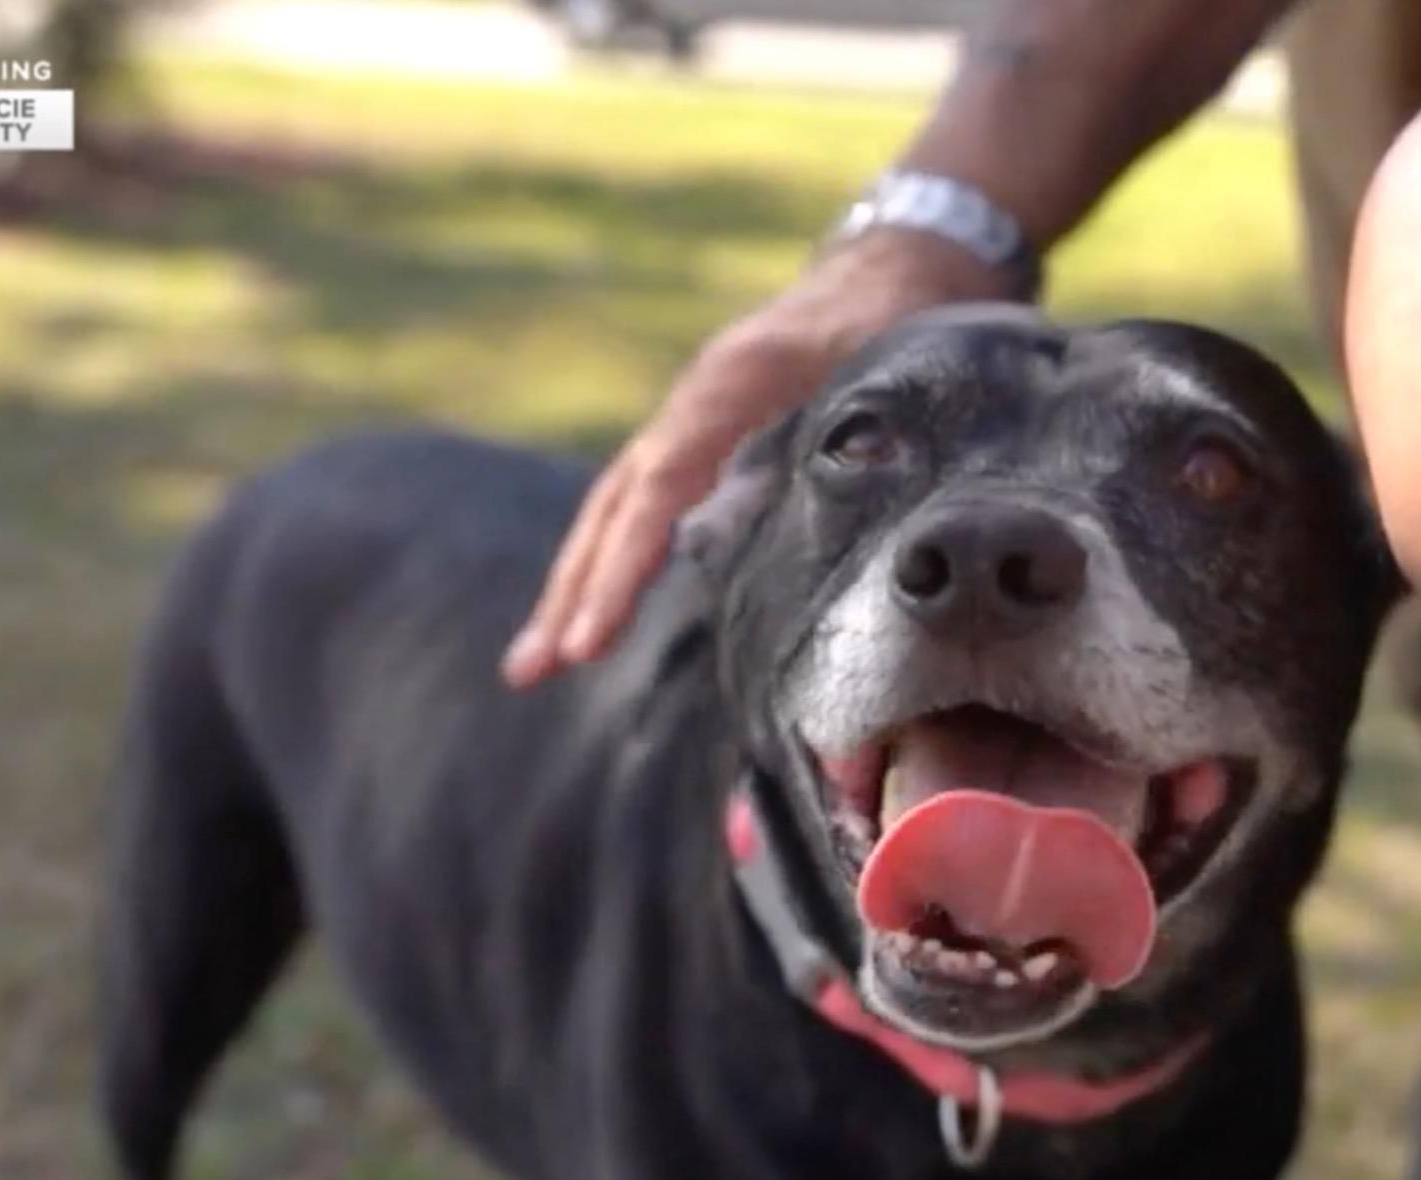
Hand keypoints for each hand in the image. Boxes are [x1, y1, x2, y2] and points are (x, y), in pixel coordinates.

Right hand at [502, 230, 1014, 685]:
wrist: (886, 267)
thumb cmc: (891, 319)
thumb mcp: (886, 364)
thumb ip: (855, 432)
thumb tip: (818, 509)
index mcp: (729, 387)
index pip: (658, 492)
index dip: (623, 571)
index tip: (591, 642)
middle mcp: (691, 404)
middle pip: (614, 508)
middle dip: (571, 593)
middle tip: (528, 672)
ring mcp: (688, 420)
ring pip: (614, 511)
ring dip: (574, 586)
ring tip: (535, 664)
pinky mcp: (699, 439)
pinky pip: (639, 506)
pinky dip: (609, 560)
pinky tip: (587, 615)